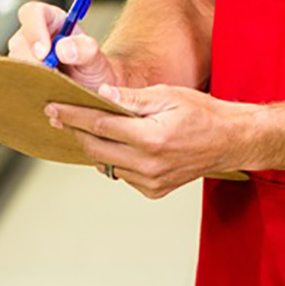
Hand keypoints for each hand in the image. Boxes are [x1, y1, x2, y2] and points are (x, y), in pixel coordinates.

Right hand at [7, 0, 120, 91]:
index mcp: (51, 20)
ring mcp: (23, 58)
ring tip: (53, 87)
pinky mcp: (20, 78)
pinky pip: (16, 82)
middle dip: (32, 61)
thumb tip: (63, 48)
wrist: (92, 92)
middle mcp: (33, 37)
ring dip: (31, 77)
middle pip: (19, 42)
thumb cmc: (93, 70)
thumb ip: (85, 49)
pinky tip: (44, 96)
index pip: (33, 12)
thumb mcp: (96, 58)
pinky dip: (28, 89)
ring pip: (14, 64)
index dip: (35, 29)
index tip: (45, 52)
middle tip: (51, 76)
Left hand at [46, 85, 258, 199]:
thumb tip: (102, 96)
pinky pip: (123, 174)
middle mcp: (149, 164)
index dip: (73, 115)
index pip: (100, 125)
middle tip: (58, 115)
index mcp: (151, 137)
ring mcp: (151, 181)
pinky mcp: (154, 191)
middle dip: (75, 130)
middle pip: (95, 149)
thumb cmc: (204, 113)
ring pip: (106, 164)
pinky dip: (117, 159)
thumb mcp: (169, 95)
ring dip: (95, 146)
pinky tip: (123, 144)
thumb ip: (133, 98)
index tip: (53, 107)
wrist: (231, 141)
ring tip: (87, 127)